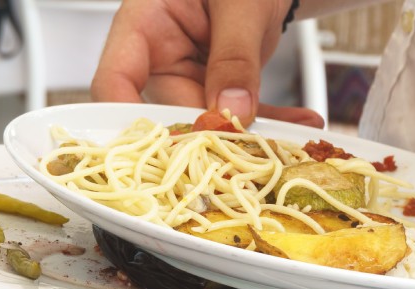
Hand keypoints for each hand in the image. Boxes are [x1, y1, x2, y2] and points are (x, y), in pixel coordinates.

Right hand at [91, 0, 323, 127]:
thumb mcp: (240, 3)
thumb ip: (235, 55)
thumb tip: (232, 111)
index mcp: (142, 24)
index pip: (115, 82)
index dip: (128, 120)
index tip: (166, 144)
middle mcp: (155, 56)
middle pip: (166, 113)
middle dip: (210, 135)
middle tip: (253, 148)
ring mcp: (184, 74)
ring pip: (206, 122)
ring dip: (251, 132)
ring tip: (295, 135)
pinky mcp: (213, 86)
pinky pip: (234, 114)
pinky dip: (268, 121)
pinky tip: (299, 123)